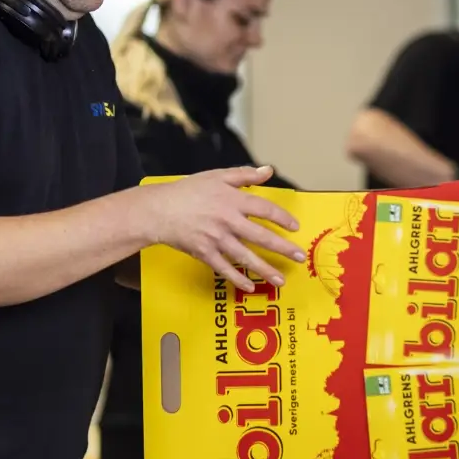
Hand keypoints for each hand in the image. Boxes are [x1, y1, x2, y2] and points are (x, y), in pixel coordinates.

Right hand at [141, 165, 305, 290]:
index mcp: (232, 200)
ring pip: (246, 257)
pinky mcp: (204, 253)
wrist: (158, 210)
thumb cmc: (187, 191)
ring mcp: (216, 239)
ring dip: (265, 270)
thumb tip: (268, 171)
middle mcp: (227, 220)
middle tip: (299, 257)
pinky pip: (225, 269)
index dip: (282, 218)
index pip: (264, 209)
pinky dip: (238, 279)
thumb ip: (244, 175)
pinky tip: (250, 287)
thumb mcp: (216, 176)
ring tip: (280, 280)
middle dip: (282, 248)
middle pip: (261, 236)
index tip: (295, 227)